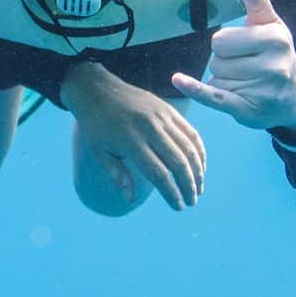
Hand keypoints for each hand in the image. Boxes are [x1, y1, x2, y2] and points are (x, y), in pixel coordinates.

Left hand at [62, 62, 205, 209]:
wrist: (96, 89)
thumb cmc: (95, 125)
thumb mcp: (99, 151)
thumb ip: (117, 174)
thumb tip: (130, 199)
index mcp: (130, 141)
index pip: (158, 173)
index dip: (171, 193)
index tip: (178, 207)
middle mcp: (148, 128)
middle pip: (178, 162)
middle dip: (188, 186)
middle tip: (192, 202)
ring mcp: (160, 116)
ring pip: (188, 148)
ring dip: (197, 171)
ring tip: (198, 188)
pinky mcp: (167, 109)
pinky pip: (190, 131)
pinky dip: (199, 150)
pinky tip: (200, 166)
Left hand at [172, 0, 295, 130]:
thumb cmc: (278, 54)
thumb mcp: (272, 26)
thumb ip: (257, 3)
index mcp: (276, 40)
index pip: (221, 40)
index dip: (228, 45)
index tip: (246, 49)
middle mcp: (271, 66)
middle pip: (216, 59)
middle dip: (225, 62)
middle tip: (247, 66)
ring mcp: (260, 90)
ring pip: (214, 78)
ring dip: (224, 81)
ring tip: (248, 82)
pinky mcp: (246, 109)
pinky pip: (213, 96)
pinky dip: (194, 89)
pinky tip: (178, 80)